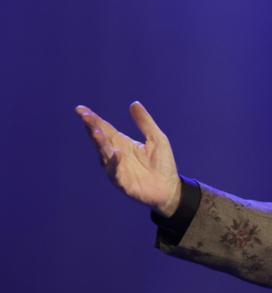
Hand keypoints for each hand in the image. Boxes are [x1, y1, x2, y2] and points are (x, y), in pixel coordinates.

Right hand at [77, 101, 181, 216]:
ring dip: (100, 143)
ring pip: (104, 154)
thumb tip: (134, 103)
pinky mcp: (122, 182)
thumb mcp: (157, 139)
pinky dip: (115, 163)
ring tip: (96, 131)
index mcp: (122, 143)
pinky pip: (115, 172)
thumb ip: (145, 123)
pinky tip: (116, 153)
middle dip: (92, 127)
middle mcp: (115, 154)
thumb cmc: (162, 164)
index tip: (80, 109)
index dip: (92, 119)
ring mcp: (116, 168)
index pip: (104, 128)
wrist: (169, 188)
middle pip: (100, 139)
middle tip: (84, 116)